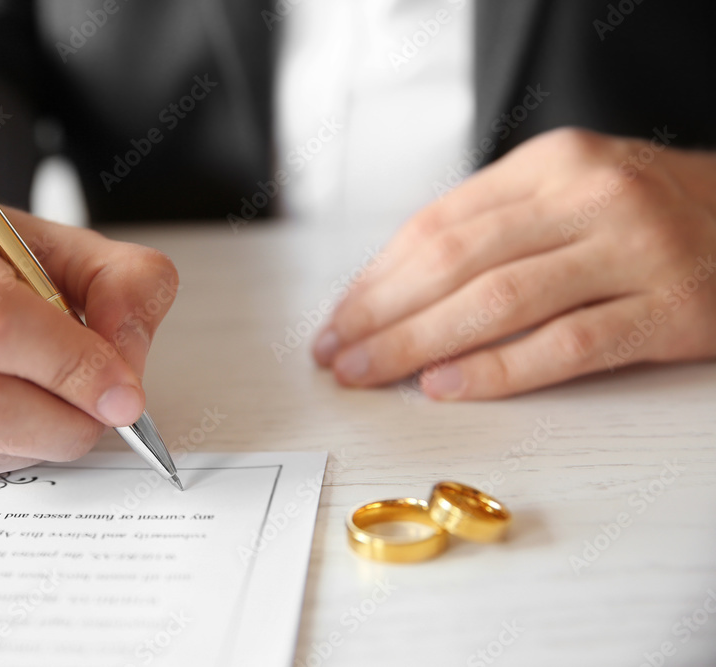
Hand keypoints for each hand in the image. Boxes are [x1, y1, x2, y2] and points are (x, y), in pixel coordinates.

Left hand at [314, 127, 715, 398]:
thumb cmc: (651, 215)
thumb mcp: (571, 193)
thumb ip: (497, 227)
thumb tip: (398, 286)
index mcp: (552, 164)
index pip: (438, 224)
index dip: (377, 277)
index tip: (339, 317)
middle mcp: (590, 197)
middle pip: (455, 261)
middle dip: (382, 314)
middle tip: (337, 353)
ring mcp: (633, 251)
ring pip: (498, 301)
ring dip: (417, 343)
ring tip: (368, 372)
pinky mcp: (670, 308)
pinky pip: (565, 344)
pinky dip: (497, 370)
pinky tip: (446, 386)